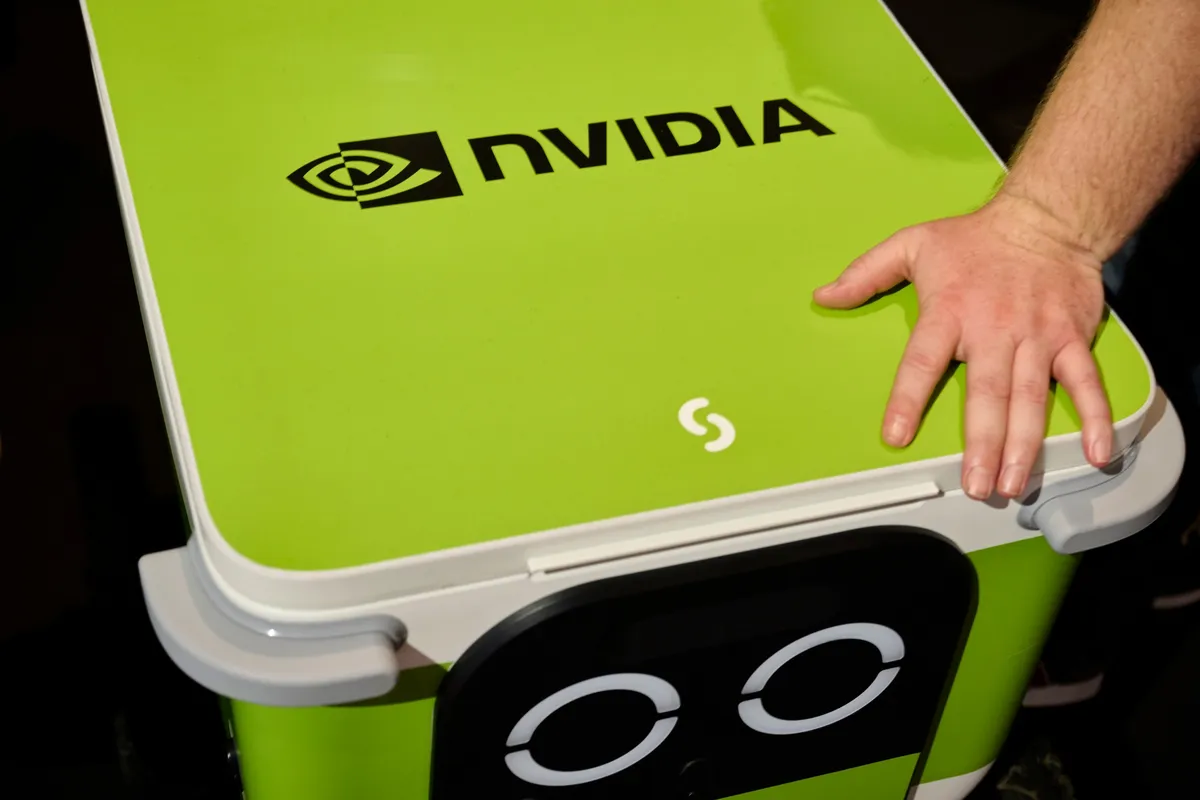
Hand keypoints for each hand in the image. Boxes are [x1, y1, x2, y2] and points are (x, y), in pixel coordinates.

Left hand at [813, 193, 1111, 500]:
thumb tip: (823, 296)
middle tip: (975, 485)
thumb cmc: (975, 236)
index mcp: (950, 311)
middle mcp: (994, 329)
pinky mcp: (1072, 338)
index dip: (908, 400)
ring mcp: (1036, 337)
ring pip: (1030, 398)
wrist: (1047, 217)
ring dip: (1024, 445)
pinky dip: (1095, 417)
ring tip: (1013, 484)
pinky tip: (1096, 451)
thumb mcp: (912, 243)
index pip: (922, 362)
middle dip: (981, 444)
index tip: (896, 436)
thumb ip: (865, 273)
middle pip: (985, 394)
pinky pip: (1085, 382)